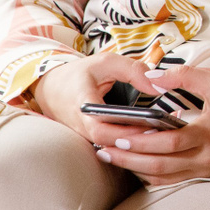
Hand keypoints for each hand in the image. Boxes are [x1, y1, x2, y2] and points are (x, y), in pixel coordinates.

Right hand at [29, 50, 160, 146]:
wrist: (50, 86)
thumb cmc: (79, 73)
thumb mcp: (106, 62)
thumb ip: (133, 70)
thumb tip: (158, 85)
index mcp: (81, 104)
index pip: (101, 128)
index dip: (124, 132)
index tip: (149, 127)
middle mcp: (80, 125)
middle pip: (108, 141)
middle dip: (134, 140)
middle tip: (160, 133)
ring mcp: (82, 134)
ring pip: (108, 146)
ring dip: (131, 143)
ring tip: (158, 134)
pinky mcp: (88, 137)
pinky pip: (107, 144)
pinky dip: (126, 142)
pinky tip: (146, 136)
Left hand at [92, 64, 209, 185]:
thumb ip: (187, 77)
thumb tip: (154, 76)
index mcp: (209, 133)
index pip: (171, 141)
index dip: (142, 139)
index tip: (118, 132)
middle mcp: (203, 156)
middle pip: (158, 163)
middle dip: (127, 156)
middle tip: (102, 147)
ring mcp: (201, 170)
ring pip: (160, 175)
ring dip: (132, 167)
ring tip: (109, 155)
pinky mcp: (200, 175)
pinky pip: (168, 180)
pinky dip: (147, 174)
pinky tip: (132, 164)